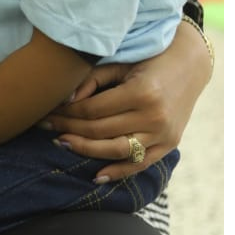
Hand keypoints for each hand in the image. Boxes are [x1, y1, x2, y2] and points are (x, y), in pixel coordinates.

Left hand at [38, 21, 211, 182]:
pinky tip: (96, 176)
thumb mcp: (121, 63)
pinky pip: (140, 164)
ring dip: (85, 150)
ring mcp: (164, 134)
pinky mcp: (169, 145)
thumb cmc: (148, 59)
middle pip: (101, 131)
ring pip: (116, 150)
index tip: (47, 111)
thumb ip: (93, 80)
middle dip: (69, 129)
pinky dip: (118, 171)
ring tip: (61, 144)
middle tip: (45, 126)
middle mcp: (154, 117)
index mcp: (142, 92)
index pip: (93, 110)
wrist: (189, 65)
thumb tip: (66, 101)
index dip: (67, 112)